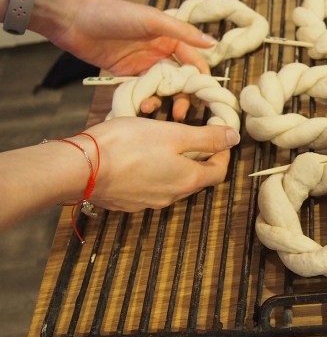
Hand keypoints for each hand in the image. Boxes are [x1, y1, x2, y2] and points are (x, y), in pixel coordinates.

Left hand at [28, 0, 216, 120]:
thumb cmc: (114, 14)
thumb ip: (183, 33)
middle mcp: (160, 54)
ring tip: (163, 113)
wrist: (74, 20)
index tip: (209, 98)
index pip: (194, 62)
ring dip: (165, 102)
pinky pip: (144, 93)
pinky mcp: (127, 77)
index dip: (202, 79)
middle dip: (184, 97)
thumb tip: (213, 43)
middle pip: (180, 81)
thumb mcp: (153, 20)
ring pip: (163, 90)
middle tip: (182, 113)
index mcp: (170, 39)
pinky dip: (147, 102)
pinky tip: (144, 108)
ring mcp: (144, 67)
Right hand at [80, 117, 239, 211]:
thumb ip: (206, 138)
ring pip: (171, 182)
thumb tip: (234, 138)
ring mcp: (147, 202)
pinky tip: (139, 156)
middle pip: (195, 178)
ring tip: (164, 143)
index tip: (219, 137)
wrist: (81, 168)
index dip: (223, 154)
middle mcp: (171, 197)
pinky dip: (152, 172)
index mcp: (187, 181)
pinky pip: (148, 186)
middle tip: (192, 136)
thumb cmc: (129, 146)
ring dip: (174, 165)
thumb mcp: (174, 134)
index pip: (218, 172)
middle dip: (198, 158)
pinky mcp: (127, 201)